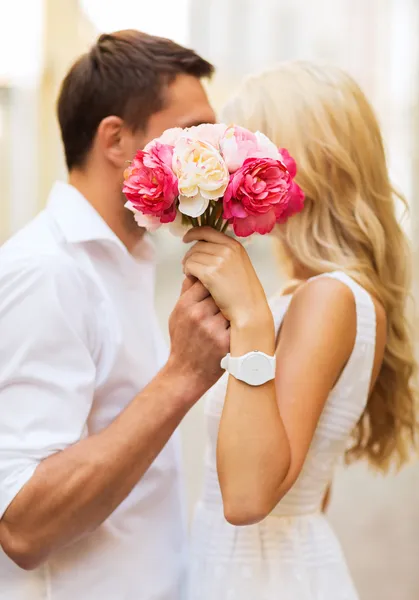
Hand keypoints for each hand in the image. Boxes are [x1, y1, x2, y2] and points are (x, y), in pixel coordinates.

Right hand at [168, 276, 229, 397]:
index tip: (218, 287)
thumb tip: (197, 272)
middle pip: (221, 292)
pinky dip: (238, 323)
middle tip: (229, 299)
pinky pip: (237, 323)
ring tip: (232, 313)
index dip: (214, 283)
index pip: (206, 280)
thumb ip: (186, 293)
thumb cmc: (182, 342)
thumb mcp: (176, 315)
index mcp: (185, 305)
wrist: (186, 373)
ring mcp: (212, 328)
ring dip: (234, 308)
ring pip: (231, 306)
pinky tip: (236, 327)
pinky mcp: (225, 341)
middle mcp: (198, 315)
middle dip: (225, 295)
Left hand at [182, 227, 269, 326]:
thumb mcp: (239, 264)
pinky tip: (193, 279)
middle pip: (197, 245)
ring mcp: (219, 260)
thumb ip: (225, 254)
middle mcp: (227, 249)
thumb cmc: (243, 292)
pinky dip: (188, 272)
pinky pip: (190, 266)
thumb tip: (203, 248)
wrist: (249, 308)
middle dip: (189, 255)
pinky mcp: (211, 273)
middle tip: (188, 266)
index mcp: (234, 245)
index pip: (207, 231)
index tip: (186, 238)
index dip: (194, 233)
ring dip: (188, 265)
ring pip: (192, 256)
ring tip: (191, 275)